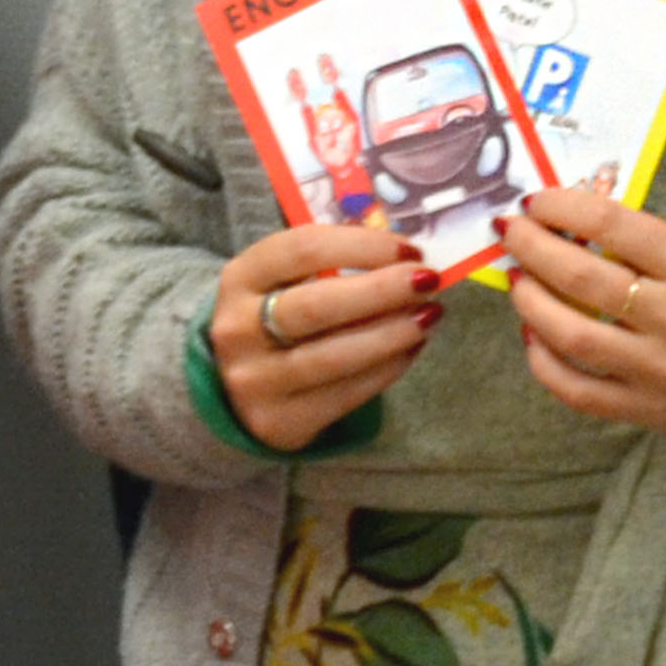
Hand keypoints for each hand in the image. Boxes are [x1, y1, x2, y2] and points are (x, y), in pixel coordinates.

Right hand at [208, 222, 440, 450]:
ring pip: (334, 355)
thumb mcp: (282, 283)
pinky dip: (387, 368)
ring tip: (429, 315)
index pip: (301, 250)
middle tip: (428, 280)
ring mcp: (256, 379)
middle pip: (316, 304)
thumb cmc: (274, 321)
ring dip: (391, 333)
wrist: (236, 393)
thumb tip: (402, 254)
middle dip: (381, 290)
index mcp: (239, 279)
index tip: (408, 248)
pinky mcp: (279, 420)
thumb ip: (330, 264)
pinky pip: (345, 393)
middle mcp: (238, 329)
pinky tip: (412, 348)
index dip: (360, 245)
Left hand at [499, 184, 665, 446]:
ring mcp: (661, 371)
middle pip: (582, 278)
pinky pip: (575, 390)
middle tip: (510, 232)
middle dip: (532, 248)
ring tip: (518, 281)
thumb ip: (640, 248)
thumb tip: (561, 225)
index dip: (563, 207)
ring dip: (529, 302)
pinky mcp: (647, 410)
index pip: (615, 225)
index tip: (536, 201)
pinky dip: (542, 360)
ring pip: (571, 335)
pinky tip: (532, 335)